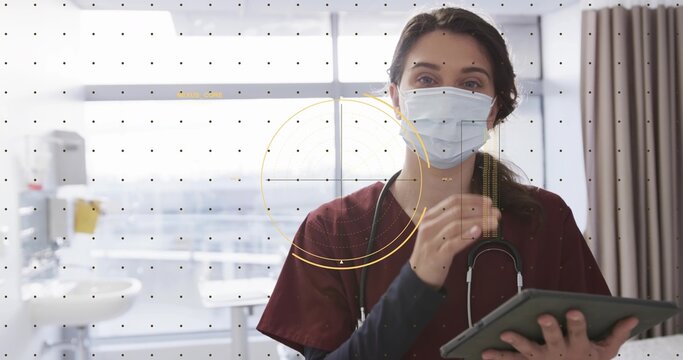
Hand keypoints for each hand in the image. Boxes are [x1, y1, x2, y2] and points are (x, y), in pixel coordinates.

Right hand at [409, 193, 500, 289]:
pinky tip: (478, 232)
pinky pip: (453, 243)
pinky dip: (467, 236)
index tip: (488, 202)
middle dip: (479, 210)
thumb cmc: (433, 251)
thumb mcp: (438, 231)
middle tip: (496, 213)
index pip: (453, 201)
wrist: (419, 276)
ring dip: (478, 222)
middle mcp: (429, 226)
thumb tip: (480, 212)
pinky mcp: (436, 255)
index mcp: (430, 217)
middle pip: (457, 211)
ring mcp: (431, 240)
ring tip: (494, 222)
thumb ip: (453, 221)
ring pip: (456, 225)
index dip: (473, 200)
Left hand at [481, 310, 638, 359]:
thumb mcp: (606, 351)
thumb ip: (618, 333)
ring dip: (517, 342)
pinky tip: (484, 351)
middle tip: (543, 316)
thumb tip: (633, 315)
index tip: (574, 309)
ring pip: (529, 351)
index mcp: (580, 347)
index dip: (577, 322)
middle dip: (550, 328)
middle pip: (555, 340)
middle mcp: (561, 354)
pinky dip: (498, 357)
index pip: (580, 332)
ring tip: (506, 332)